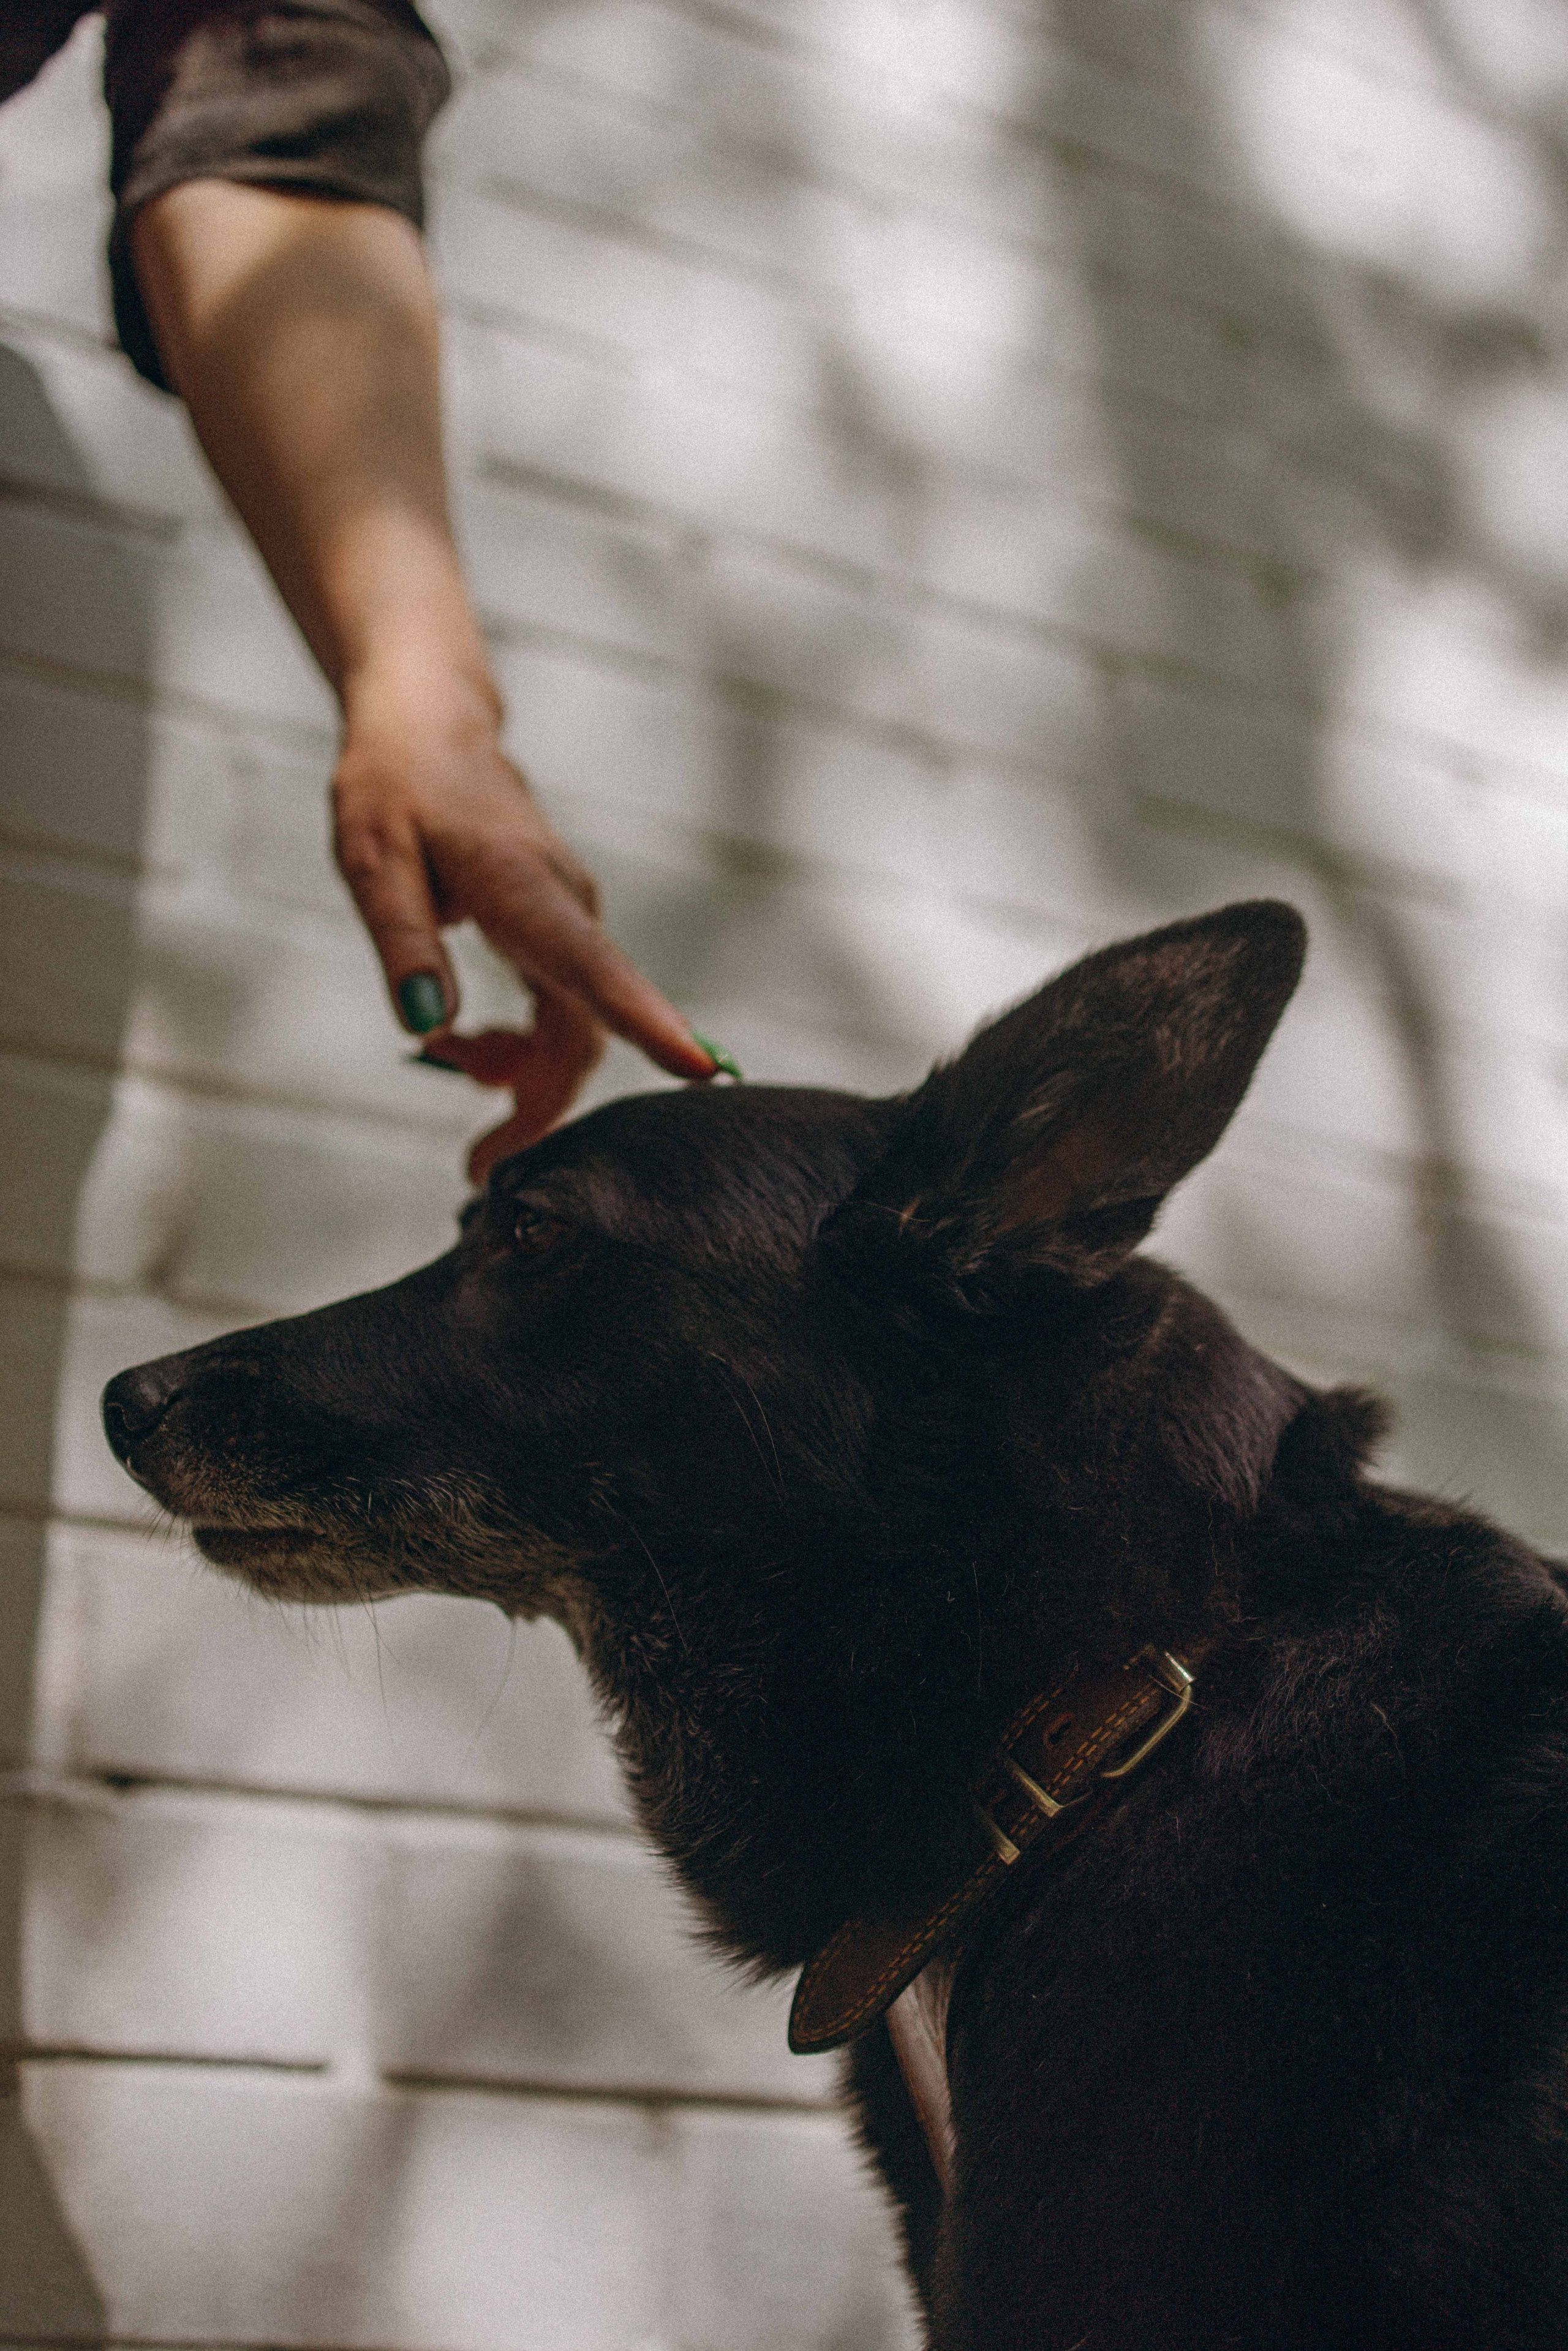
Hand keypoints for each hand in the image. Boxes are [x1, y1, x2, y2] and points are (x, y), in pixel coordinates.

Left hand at [333, 659, 714, 1180]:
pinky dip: (519, 1043)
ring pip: (573, 1029)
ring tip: (451, 1062)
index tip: (699, 1070)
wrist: (428, 728)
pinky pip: (561, 1010)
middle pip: (583, 1031)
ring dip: (520, 1072)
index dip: (648, 1024)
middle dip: (539, 1104)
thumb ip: (402, 941)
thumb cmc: (395, 785)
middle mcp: (567, 907)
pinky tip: (465, 1041)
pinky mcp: (560, 931)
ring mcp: (570, 920)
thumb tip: (423, 1026)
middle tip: (478, 1166)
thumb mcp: (372, 859)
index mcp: (525, 890)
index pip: (597, 970)